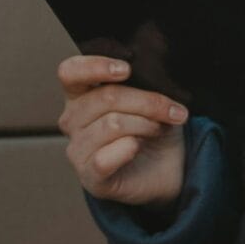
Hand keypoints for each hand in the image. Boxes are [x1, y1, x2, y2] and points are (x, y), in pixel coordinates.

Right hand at [57, 54, 190, 209]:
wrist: (168, 171)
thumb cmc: (154, 131)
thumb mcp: (152, 100)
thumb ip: (144, 83)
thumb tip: (151, 70)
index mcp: (81, 95)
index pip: (70, 72)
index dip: (96, 66)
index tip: (127, 68)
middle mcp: (73, 120)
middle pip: (106, 97)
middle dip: (148, 102)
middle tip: (173, 111)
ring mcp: (78, 150)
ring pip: (112, 125)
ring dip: (146, 125)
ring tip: (158, 130)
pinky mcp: (90, 177)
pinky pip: (104, 159)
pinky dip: (127, 150)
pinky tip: (137, 148)